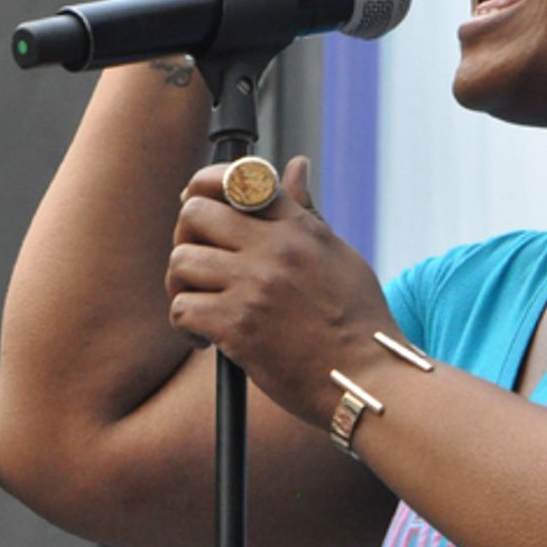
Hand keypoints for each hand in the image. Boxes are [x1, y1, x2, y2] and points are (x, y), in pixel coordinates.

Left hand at [165, 158, 395, 427]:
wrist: (366, 380)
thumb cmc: (358, 321)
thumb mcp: (338, 254)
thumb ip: (306, 212)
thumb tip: (295, 165)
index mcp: (299, 227)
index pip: (238, 179)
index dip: (206, 185)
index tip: (200, 206)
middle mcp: (275, 249)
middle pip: (194, 213)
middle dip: (187, 237)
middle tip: (199, 265)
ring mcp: (254, 286)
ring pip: (181, 261)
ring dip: (182, 285)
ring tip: (202, 304)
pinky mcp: (237, 327)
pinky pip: (181, 308)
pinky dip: (186, 325)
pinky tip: (206, 339)